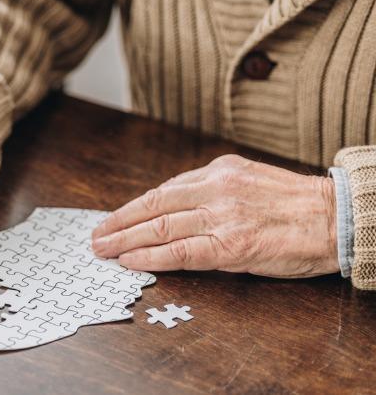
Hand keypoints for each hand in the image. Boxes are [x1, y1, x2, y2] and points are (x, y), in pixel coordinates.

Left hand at [91, 155, 338, 277]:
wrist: (336, 218)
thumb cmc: (294, 203)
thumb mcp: (248, 179)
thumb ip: (211, 189)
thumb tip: (173, 205)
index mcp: (218, 171)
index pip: (162, 190)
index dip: (132, 207)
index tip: (112, 218)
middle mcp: (215, 189)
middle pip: (153, 207)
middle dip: (118, 222)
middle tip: (96, 236)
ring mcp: (221, 217)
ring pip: (160, 228)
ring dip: (125, 240)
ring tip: (103, 250)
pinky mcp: (231, 246)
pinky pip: (181, 252)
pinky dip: (150, 257)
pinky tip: (131, 261)